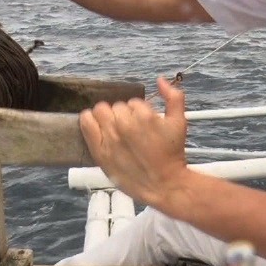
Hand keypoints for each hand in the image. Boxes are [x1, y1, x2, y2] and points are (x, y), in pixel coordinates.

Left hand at [79, 77, 188, 205]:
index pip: (134, 103)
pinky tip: (94, 123)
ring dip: (107, 117)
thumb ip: (174, 97)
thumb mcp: (180, 122)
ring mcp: (110, 138)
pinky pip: (86, 124)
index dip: (139, 112)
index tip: (143, 124)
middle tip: (131, 129)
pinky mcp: (100, 151)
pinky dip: (88, 120)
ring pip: (101, 111)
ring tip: (115, 129)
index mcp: (144, 116)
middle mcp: (125, 125)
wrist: (164, 184)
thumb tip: (160, 80)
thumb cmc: (172, 154)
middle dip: (124, 114)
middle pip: (116, 106)